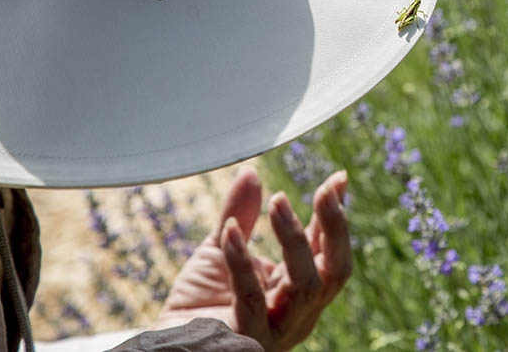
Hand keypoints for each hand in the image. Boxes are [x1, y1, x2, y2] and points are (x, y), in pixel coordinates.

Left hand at [153, 166, 351, 351]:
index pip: (329, 251)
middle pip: (334, 272)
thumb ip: (240, 214)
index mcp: (298, 290)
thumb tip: (251, 173)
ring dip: (293, 238)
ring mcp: (276, 330)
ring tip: (277, 200)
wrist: (170, 343)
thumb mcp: (222, 249)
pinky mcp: (247, 339)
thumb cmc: (199, 304)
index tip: (338, 179)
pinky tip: (231, 231)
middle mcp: (298, 313)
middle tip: (324, 191)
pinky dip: (242, 260)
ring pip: (305, 285)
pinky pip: (251, 297)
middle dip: (335, 228)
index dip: (335, 215)